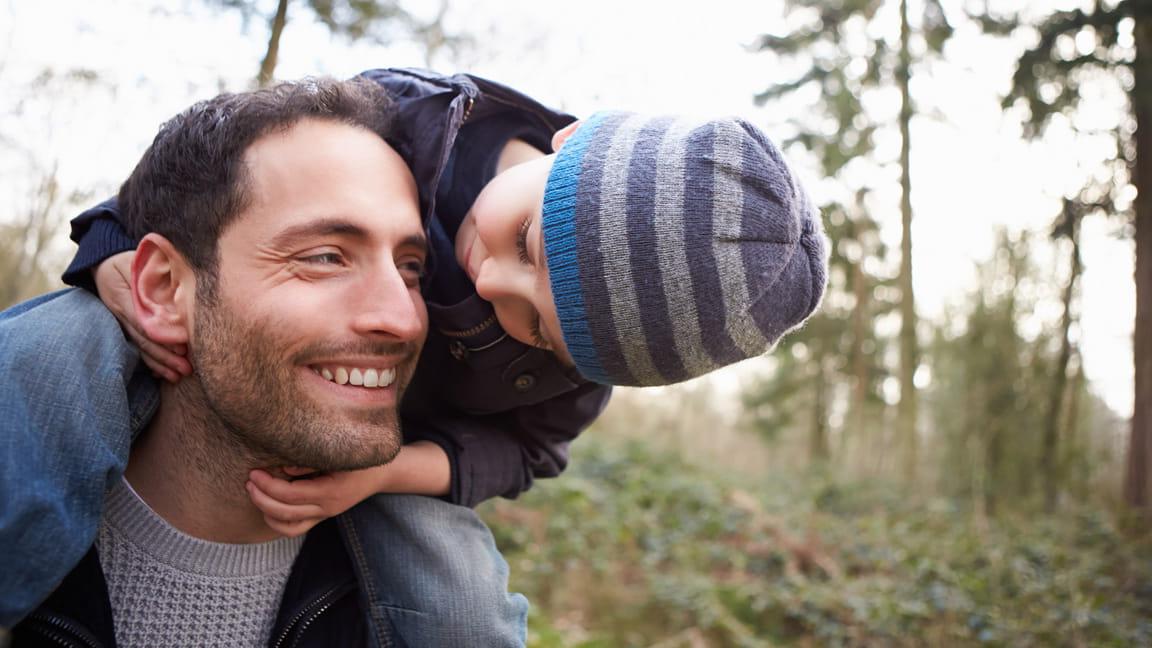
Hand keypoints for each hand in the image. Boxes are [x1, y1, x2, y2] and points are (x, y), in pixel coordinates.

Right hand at [94, 251, 191, 381]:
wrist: (102, 262)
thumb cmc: (125, 261)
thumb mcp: (133, 262)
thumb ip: (151, 275)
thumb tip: (177, 288)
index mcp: (122, 297)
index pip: (143, 321)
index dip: (161, 336)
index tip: (181, 347)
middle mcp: (120, 314)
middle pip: (143, 339)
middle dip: (164, 357)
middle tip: (185, 369)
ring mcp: (120, 322)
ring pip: (140, 347)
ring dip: (159, 364)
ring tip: (177, 376)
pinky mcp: (124, 327)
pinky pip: (136, 347)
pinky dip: (149, 362)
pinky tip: (162, 374)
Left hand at [246, 465, 386, 536]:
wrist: (383, 472)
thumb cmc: (361, 457)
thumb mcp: (339, 454)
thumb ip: (311, 461)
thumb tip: (283, 468)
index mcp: (330, 491)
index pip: (290, 495)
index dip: (267, 485)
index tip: (254, 472)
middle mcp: (327, 508)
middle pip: (284, 513)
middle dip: (261, 498)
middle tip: (249, 482)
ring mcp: (325, 515)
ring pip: (288, 527)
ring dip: (267, 513)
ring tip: (255, 494)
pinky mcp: (322, 516)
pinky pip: (295, 528)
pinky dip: (277, 521)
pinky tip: (268, 505)